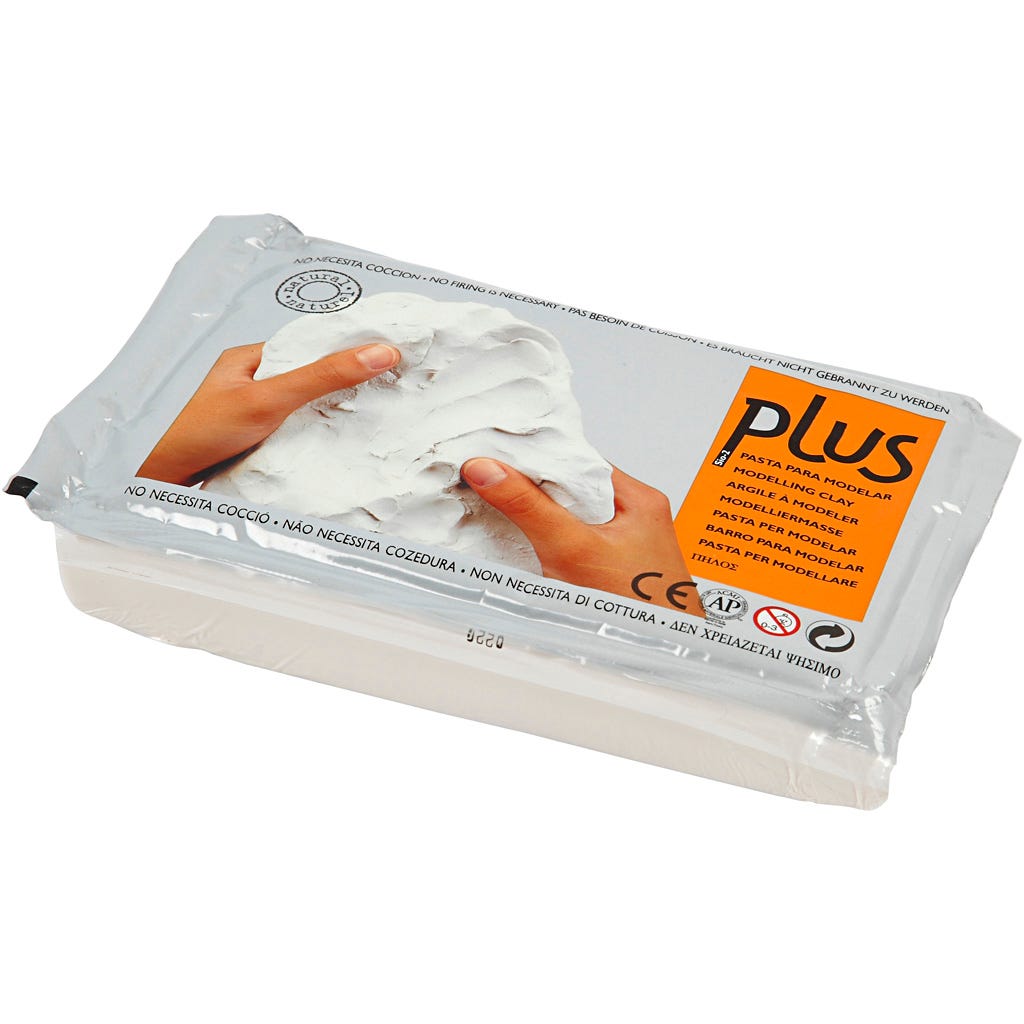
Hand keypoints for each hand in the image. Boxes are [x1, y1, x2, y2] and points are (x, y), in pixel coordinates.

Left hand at [138, 342, 400, 485]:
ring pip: (300, 409)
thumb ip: (323, 378)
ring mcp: (249, 414)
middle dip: (342, 387)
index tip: (385, 357)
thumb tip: (379, 353)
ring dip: (327, 418)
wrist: (159, 479)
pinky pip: (291, 435)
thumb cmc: (203, 433)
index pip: (309, 346)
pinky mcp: (250, 442)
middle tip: (386, 393)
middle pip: (307, 379)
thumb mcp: (271, 399)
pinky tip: (331, 450)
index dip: (345, 351)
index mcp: (249, 358)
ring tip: (368, 422)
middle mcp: (249, 382)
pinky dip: (311, 440)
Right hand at [461, 459, 704, 616]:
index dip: (536, 457)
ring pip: (572, 517)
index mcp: (638, 498)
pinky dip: (551, 543)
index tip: (495, 458)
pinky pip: (575, 542)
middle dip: (533, 489)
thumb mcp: (572, 550)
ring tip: (506, 516)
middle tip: (490, 486)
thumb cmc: (638, 610)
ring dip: (540, 518)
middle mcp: (636, 517)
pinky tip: (532, 550)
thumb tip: (488, 469)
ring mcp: (626, 545)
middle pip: (573, 488)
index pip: (577, 460)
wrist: (660, 661)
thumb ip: (529, 508)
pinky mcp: (614, 569)